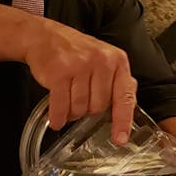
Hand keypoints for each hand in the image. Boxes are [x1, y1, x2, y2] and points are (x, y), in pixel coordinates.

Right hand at [22, 20, 137, 142]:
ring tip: (66, 99)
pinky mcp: (59, 72)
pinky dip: (57, 116)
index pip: (124, 97)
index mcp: (117, 61)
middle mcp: (101, 61)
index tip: (120, 138)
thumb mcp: (104, 60)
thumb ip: (117, 82)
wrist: (45, 37)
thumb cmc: (75, 51)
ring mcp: (80, 65)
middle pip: (98, 107)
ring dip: (71, 112)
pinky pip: (61, 106)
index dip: (123, 121)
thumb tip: (130, 105)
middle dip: (87, 110)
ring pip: (79, 108)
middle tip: (79, 99)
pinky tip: (55, 118)